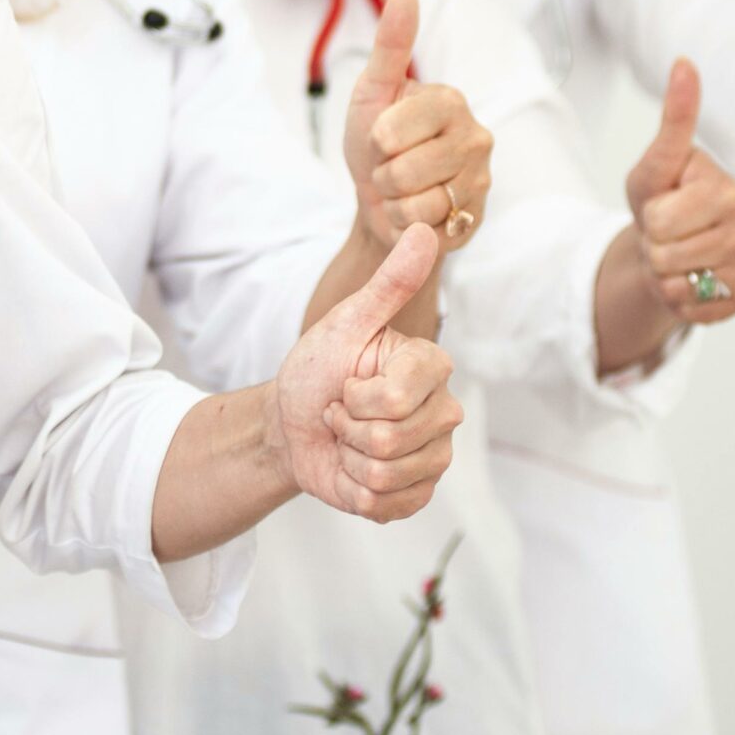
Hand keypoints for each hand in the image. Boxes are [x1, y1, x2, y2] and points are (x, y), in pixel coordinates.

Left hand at [271, 223, 462, 522]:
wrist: (291, 425)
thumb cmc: (318, 369)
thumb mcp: (345, 322)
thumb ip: (389, 283)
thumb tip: (423, 228)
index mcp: (430, 366)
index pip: (397, 398)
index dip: (355, 397)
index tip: (346, 383)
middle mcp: (444, 411)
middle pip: (392, 438)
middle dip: (347, 427)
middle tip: (343, 412)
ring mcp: (434, 455)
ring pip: (387, 474)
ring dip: (348, 458)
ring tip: (347, 438)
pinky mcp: (417, 494)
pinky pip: (386, 505)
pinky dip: (353, 489)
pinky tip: (352, 468)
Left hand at [343, 0, 493, 250]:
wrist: (381, 203)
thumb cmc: (376, 142)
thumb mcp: (373, 91)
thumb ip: (392, 42)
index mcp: (450, 100)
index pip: (390, 131)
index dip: (374, 141)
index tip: (382, 137)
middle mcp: (476, 136)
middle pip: (403, 169)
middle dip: (383, 174)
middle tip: (392, 167)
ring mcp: (480, 180)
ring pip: (418, 202)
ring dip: (396, 202)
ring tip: (404, 190)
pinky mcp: (475, 218)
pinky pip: (429, 230)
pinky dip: (410, 226)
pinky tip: (418, 214)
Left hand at [625, 60, 734, 325]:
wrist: (665, 247)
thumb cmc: (661, 199)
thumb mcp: (655, 162)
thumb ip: (675, 118)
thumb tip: (684, 62)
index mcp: (726, 187)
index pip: (662, 219)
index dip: (649, 218)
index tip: (663, 205)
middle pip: (667, 253)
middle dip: (654, 247)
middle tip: (666, 235)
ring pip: (679, 282)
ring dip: (665, 273)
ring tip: (676, 255)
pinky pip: (696, 308)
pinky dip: (680, 299)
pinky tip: (690, 280)